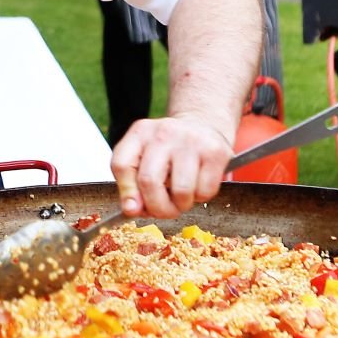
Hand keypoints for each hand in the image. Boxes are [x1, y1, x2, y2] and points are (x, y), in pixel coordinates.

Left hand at [110, 114, 233, 219]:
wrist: (202, 126)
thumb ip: (132, 185)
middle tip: (164, 211)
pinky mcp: (215, 152)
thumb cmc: (169, 150)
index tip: (134, 208)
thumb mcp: (144, 158)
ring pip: (181, 191)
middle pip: (150, 181)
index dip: (126, 193)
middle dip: (157, 208)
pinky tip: (198, 184)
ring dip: (182, 205)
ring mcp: (192, 141)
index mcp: (140, 132)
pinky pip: (205, 191)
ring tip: (182, 196)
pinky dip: (201, 197)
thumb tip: (132, 210)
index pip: (121, 165)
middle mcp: (164, 132)